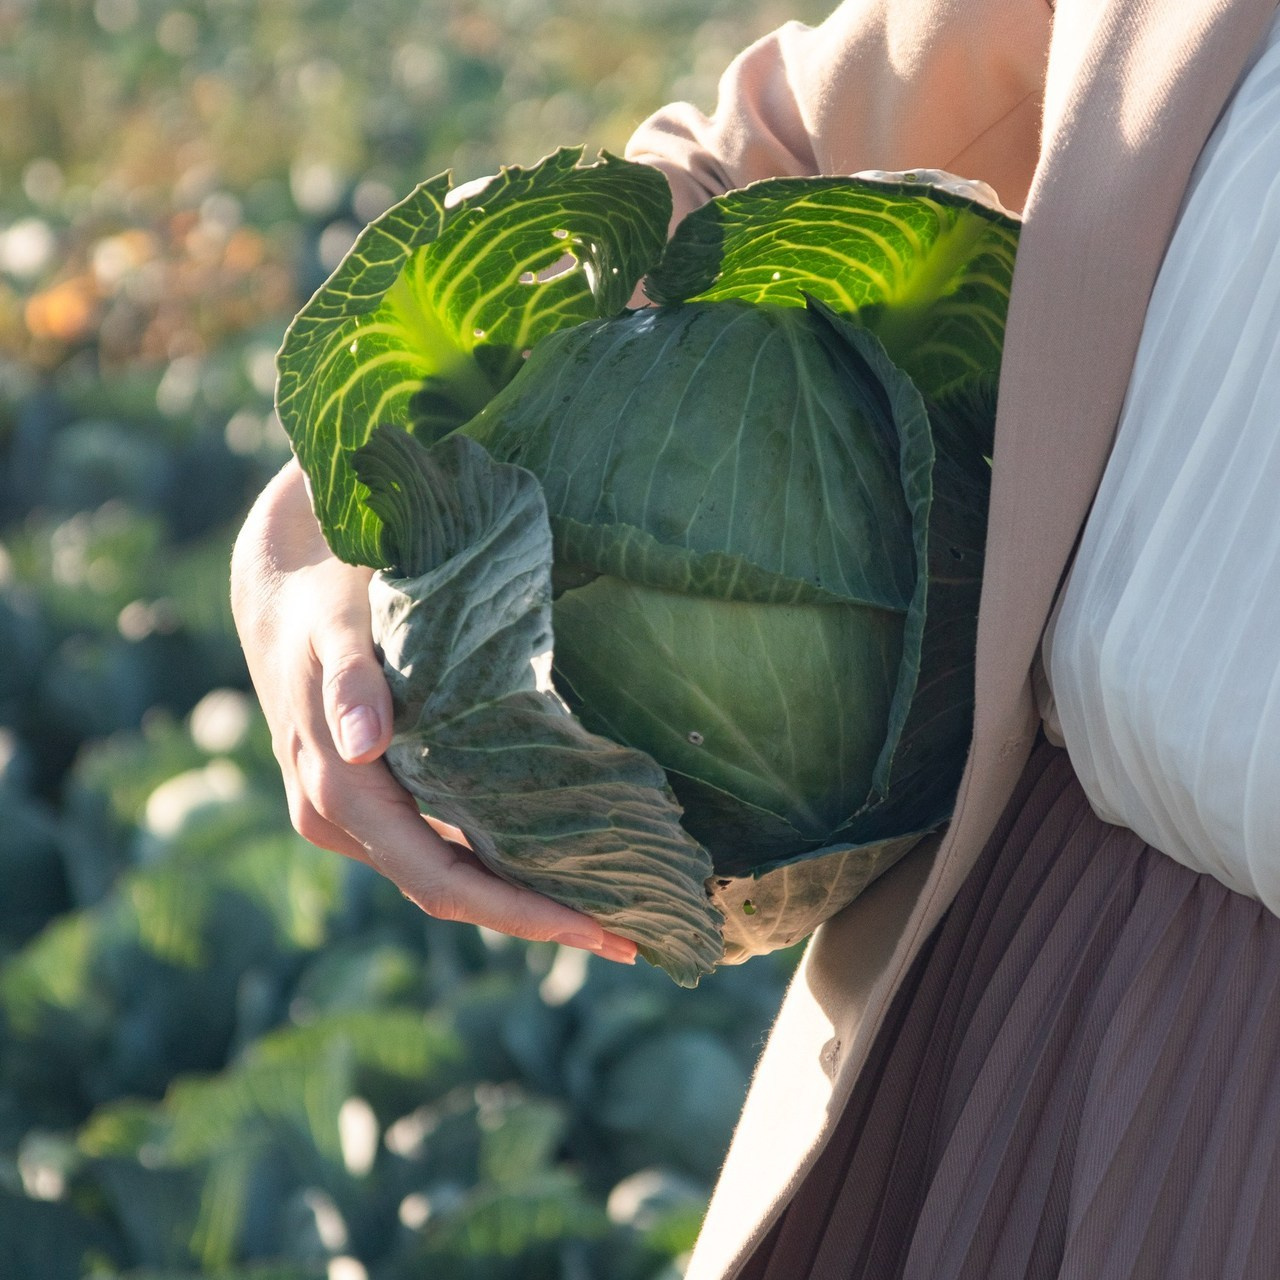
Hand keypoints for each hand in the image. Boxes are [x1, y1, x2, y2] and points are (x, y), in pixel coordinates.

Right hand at [230, 458, 636, 962]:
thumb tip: (363, 744)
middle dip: (536, 921)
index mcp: (337, 793)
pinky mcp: (369, 802)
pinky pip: (435, 848)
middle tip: (627, 940)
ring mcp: (351, 818)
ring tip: (606, 912)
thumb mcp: (337, 629)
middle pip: (449, 894)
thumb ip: (353, 682)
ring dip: (519, 899)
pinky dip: (493, 865)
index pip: (440, 880)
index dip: (517, 913)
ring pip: (443, 877)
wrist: (277, 591)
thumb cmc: (320, 602)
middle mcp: (338, 821)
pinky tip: (549, 866)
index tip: (592, 929)